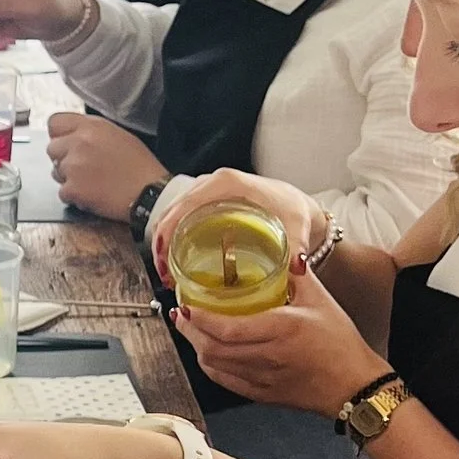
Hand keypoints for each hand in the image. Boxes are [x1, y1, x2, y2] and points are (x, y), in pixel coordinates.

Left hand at [45, 110, 164, 220]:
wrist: (150, 192)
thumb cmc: (140, 165)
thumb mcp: (118, 135)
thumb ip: (91, 131)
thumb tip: (73, 136)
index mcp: (91, 126)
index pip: (54, 122)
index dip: (59, 135)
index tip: (66, 144)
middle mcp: (78, 142)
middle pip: (51, 148)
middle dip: (63, 159)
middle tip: (82, 168)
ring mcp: (73, 166)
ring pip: (55, 172)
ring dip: (68, 178)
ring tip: (92, 182)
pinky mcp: (72, 188)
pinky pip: (62, 193)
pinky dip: (74, 197)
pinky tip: (92, 195)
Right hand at [147, 166, 327, 279]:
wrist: (294, 204)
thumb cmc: (291, 208)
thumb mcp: (296, 225)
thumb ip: (297, 245)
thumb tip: (295, 267)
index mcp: (226, 184)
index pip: (186, 205)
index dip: (169, 231)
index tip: (166, 258)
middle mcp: (211, 185)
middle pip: (172, 212)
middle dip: (161, 244)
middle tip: (165, 275)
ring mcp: (206, 193)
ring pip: (171, 216)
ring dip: (163, 244)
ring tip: (168, 274)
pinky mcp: (205, 204)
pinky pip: (179, 219)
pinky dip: (171, 240)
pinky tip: (175, 263)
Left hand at [177, 262, 389, 416]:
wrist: (355, 385)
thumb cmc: (341, 344)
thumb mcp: (322, 302)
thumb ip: (299, 276)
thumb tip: (285, 254)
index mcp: (281, 329)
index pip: (227, 328)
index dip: (200, 318)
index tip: (187, 304)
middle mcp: (268, 356)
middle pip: (212, 348)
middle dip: (189, 331)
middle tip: (181, 315)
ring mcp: (263, 378)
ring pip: (215, 367)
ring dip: (197, 348)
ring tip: (191, 330)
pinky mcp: (263, 394)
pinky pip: (227, 382)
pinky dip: (211, 367)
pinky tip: (208, 354)